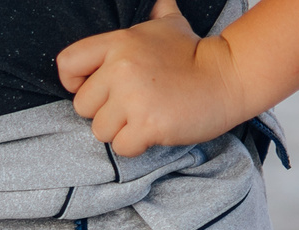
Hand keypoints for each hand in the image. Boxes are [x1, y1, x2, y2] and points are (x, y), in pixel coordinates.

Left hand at [59, 0, 247, 156]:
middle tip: (137, 101)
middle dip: (105, 111)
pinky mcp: (147, 124)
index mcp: (119, 43)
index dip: (75, 81)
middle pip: (82, 106)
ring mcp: (133, 97)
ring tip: (149, 112)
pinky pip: (121, 147)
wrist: (231, 76)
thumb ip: (155, 13)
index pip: (67, 64)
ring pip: (100, 130)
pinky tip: (157, 126)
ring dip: (122, 129)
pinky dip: (137, 144)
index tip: (97, 88)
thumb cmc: (196, 55)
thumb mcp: (170, 25)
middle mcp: (121, 68)